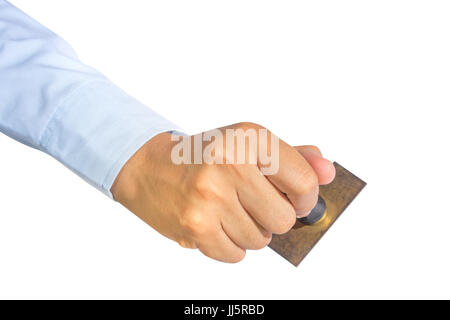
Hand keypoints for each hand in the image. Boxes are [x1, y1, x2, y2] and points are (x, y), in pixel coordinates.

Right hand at [111, 122, 334, 262]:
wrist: (148, 167)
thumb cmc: (203, 157)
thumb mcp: (248, 145)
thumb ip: (294, 158)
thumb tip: (328, 171)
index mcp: (249, 138)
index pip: (304, 182)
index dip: (304, 199)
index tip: (295, 200)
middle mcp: (230, 164)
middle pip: (284, 219)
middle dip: (273, 218)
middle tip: (252, 204)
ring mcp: (211, 196)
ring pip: (260, 240)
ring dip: (250, 232)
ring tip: (228, 212)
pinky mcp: (195, 226)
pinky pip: (235, 255)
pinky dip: (230, 246)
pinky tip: (216, 225)